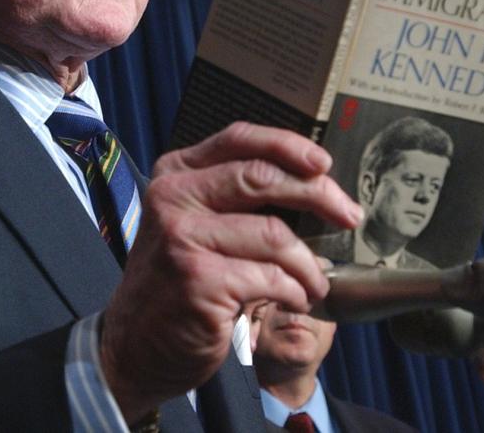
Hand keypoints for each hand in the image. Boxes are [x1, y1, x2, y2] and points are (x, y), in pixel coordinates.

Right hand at [98, 122, 361, 421]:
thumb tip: (313, 182)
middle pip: (262, 177)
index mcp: (175, 174)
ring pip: (275, 234)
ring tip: (314, 282)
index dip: (289, 145)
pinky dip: (295, 292)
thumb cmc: (178, 282)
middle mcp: (173, 197)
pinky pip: (271, 278)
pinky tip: (294, 300)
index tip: (324, 164)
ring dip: (309, 264)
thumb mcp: (194, 224)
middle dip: (319, 195)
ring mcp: (182, 238)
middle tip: (348, 216)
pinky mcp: (198, 280)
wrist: (134, 345)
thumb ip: (233, 197)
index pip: (240, 139)